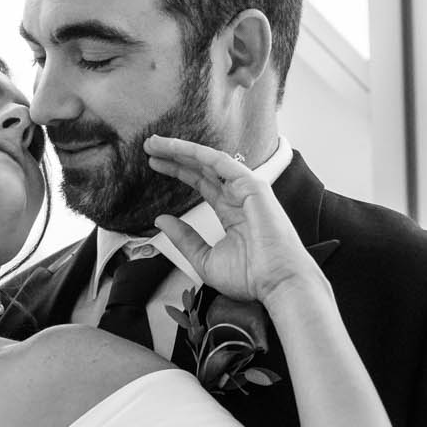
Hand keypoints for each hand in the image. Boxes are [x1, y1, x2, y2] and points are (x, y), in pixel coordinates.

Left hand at [144, 135, 320, 306]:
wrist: (277, 283)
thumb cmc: (251, 277)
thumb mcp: (205, 259)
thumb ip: (184, 239)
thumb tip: (161, 220)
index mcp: (231, 213)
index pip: (202, 184)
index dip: (179, 172)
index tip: (154, 165)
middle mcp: (238, 197)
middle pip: (202, 169)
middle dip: (175, 156)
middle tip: (149, 147)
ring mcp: (246, 189)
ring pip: (208, 161)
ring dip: (181, 149)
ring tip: (154, 143)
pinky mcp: (251, 185)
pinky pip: (220, 162)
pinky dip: (197, 152)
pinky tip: (176, 147)